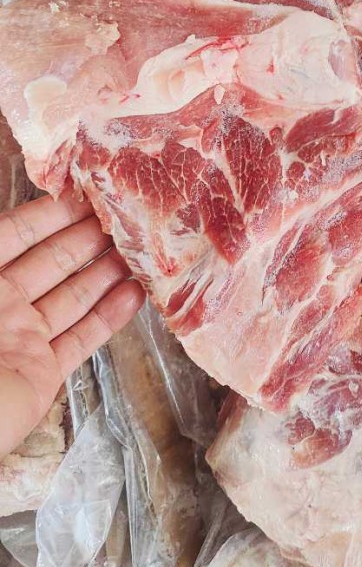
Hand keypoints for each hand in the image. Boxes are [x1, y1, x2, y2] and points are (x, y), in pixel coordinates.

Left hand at [0, 193, 143, 459]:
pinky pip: (80, 339)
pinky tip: (136, 293)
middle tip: (128, 214)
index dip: (50, 213)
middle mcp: (0, 304)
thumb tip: (8, 223)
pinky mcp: (42, 373)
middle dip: (88, 235)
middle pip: (50, 261)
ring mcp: (21, 339)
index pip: (16, 235)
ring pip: (71, 296)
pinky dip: (110, 316)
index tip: (88, 192)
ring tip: (142, 248)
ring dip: (107, 270)